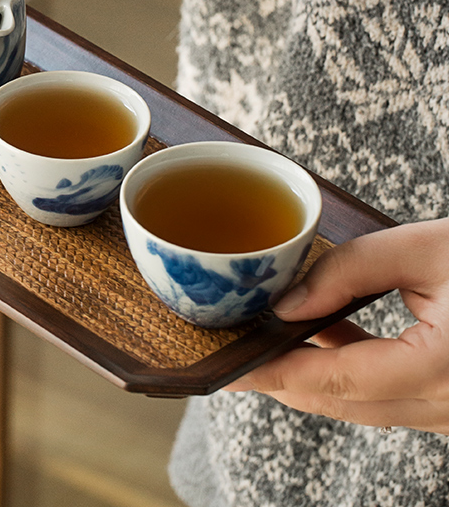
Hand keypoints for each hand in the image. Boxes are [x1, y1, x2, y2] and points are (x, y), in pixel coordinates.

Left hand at [223, 217, 448, 434]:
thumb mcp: (428, 249)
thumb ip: (350, 272)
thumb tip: (288, 303)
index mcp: (443, 370)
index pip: (334, 381)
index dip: (272, 374)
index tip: (227, 367)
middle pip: (342, 403)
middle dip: (282, 379)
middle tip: (234, 351)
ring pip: (363, 405)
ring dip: (313, 375)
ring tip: (267, 338)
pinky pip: (388, 397)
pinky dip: (350, 371)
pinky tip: (325, 334)